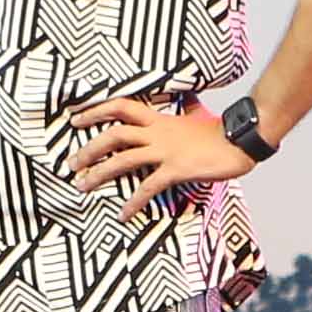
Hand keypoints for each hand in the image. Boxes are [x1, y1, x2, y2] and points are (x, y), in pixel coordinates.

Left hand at [61, 93, 243, 202]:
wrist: (241, 139)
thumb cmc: (221, 129)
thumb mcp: (199, 113)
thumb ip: (187, 107)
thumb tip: (188, 97)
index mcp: (159, 119)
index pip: (121, 107)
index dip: (95, 111)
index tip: (76, 119)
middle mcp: (158, 133)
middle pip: (114, 134)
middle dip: (89, 149)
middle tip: (71, 163)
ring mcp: (165, 151)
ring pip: (123, 159)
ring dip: (99, 173)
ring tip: (82, 186)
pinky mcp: (176, 170)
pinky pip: (149, 186)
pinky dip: (134, 201)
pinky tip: (123, 214)